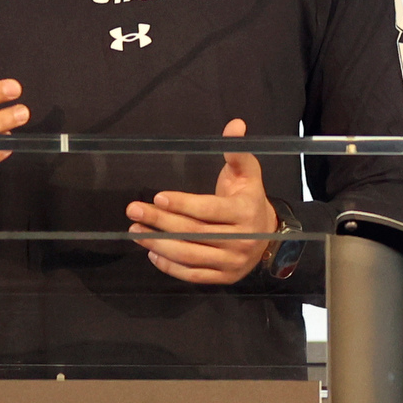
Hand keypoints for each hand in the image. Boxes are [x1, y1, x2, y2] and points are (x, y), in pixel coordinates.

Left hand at [125, 121, 276, 282]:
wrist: (268, 233)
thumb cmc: (249, 198)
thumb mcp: (247, 172)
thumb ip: (237, 151)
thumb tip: (235, 125)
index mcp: (247, 212)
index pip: (209, 210)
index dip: (183, 204)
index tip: (158, 197)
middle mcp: (242, 240)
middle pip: (194, 232)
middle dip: (160, 222)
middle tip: (134, 210)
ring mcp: (233, 262)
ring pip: (190, 255)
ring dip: (159, 244)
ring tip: (136, 231)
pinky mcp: (225, 277)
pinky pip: (193, 275)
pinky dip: (170, 266)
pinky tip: (153, 253)